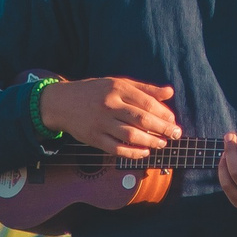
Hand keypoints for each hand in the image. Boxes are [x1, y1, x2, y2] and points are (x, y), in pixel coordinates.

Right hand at [36, 76, 180, 156]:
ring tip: (162, 143)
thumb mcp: (118, 83)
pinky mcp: (93, 138)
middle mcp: (109, 105)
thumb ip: (144, 89)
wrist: (61, 102)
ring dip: (150, 142)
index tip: (173, 120)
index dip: (163, 113)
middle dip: (162, 129)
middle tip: (175, 135)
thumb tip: (170, 93)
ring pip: (131, 135)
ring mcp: (100, 122)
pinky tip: (144, 152)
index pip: (146, 103)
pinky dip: (133, 153)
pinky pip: (116, 149)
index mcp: (117, 88)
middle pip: (141, 119)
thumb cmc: (94, 92)